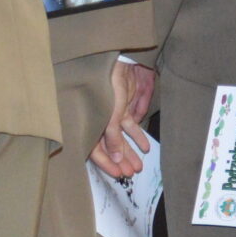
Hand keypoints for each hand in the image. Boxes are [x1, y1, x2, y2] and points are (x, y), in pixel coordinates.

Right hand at [94, 59, 154, 179]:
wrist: (119, 62)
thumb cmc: (107, 85)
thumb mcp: (109, 113)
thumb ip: (111, 136)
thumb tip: (116, 159)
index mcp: (90, 123)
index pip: (95, 150)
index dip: (106, 163)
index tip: (118, 174)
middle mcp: (100, 122)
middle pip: (109, 148)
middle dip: (120, 161)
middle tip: (130, 174)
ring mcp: (113, 116)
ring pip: (121, 140)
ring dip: (130, 152)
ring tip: (138, 166)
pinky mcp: (124, 109)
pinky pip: (131, 127)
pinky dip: (138, 137)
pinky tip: (145, 148)